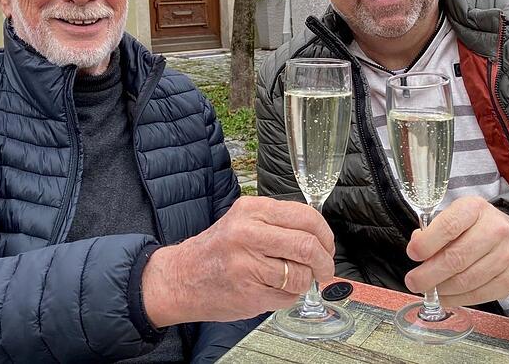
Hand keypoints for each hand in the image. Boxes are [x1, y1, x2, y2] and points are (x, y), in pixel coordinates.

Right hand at [142, 196, 335, 326]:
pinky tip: (271, 290)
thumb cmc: (217, 250)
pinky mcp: (248, 293)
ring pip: (300, 275)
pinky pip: (287, 297)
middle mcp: (248, 234)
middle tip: (324, 270)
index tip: (327, 247)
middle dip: (324, 262)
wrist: (180, 278)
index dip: (325, 235)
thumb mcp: (243, 220)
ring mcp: (247, 265)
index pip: (306, 217)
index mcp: (252, 210)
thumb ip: (278, 222)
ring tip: (289, 280)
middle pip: (307, 246)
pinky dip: (288, 297)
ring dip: (303, 282)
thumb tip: (319, 236)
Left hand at [404, 196, 508, 306]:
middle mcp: (495, 230)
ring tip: (428, 289)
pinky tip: (445, 295)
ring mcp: (506, 256)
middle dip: (428, 274)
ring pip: (465, 281)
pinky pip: (477, 295)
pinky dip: (456, 299)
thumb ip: (436, 229)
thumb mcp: (458, 215)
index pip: (448, 226)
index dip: (426, 243)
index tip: (413, 253)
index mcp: (476, 209)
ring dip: (441, 289)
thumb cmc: (479, 227)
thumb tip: (416, 246)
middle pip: (455, 259)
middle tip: (413, 281)